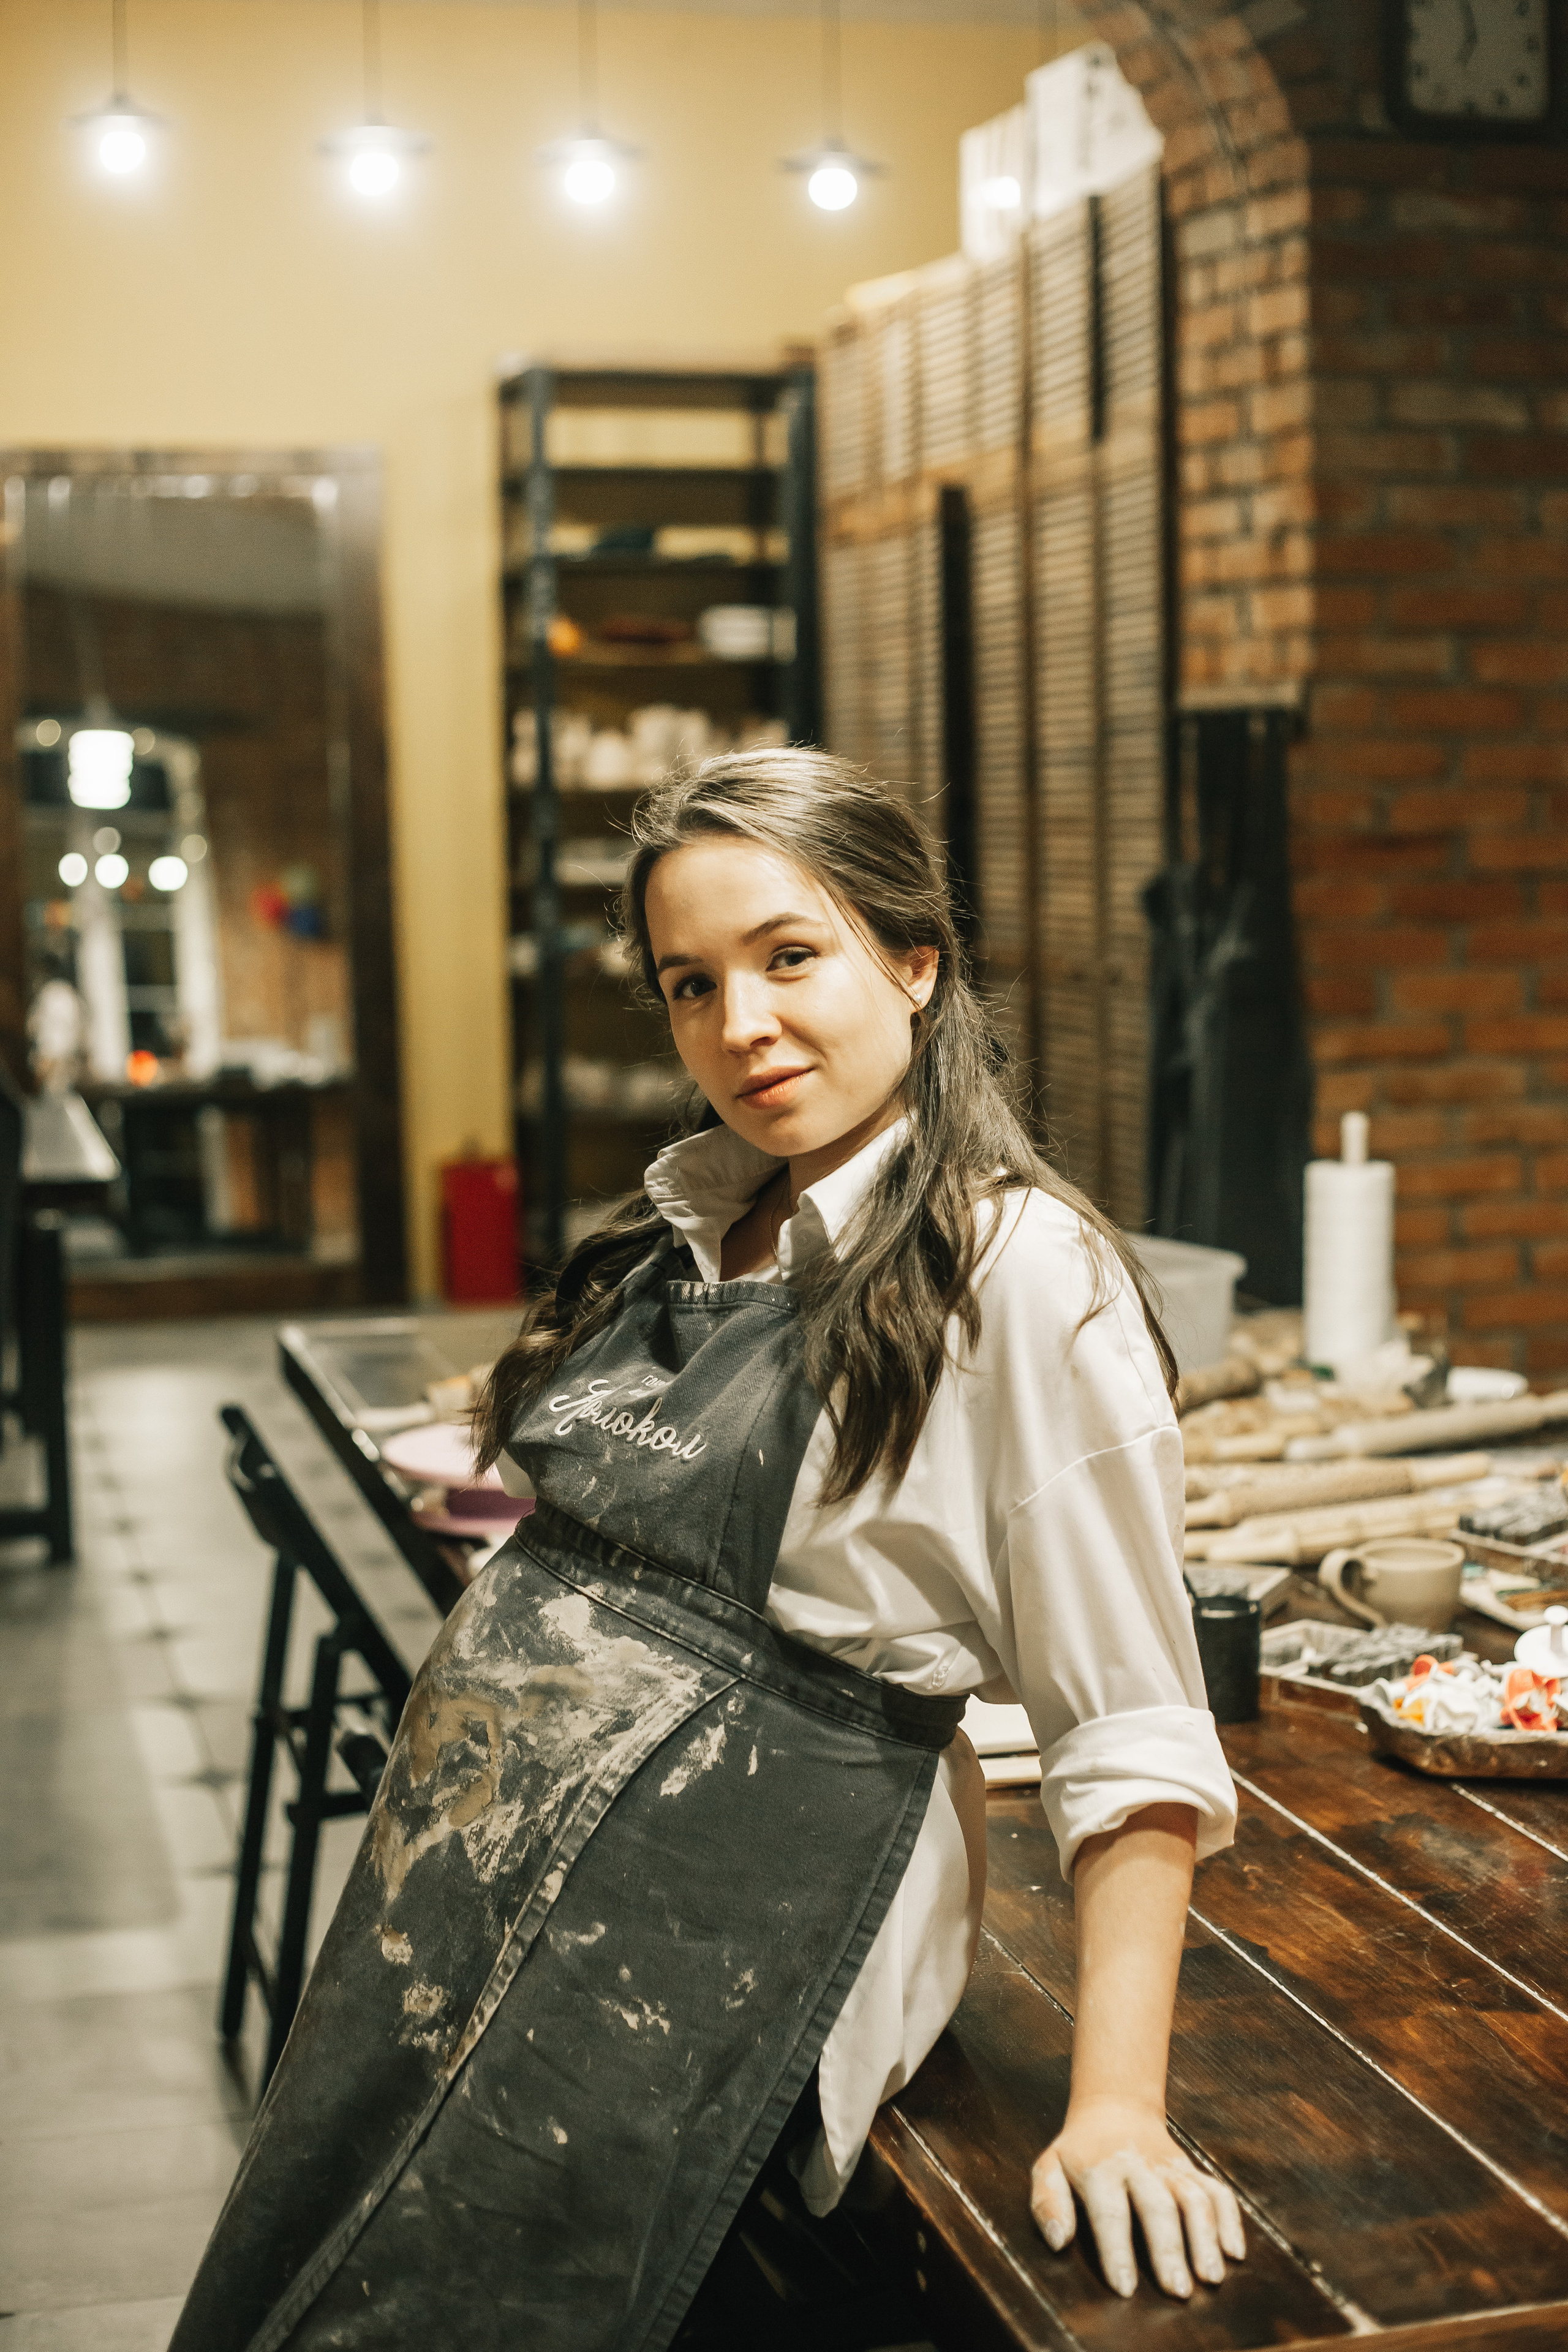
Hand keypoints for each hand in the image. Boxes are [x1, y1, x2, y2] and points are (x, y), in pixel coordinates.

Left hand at [1030, 2098, 1245, 2299]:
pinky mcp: (1192, 2170)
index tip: (1124, 2288)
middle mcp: (1139, 2166)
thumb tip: (1058, 2242)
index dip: (1117, 2250)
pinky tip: (1234, 2253)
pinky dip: (1230, 2220)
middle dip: (1168, 2250)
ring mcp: (1170, 2166)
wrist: (1115, 2108)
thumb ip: (1047, 2202)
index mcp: (1100, 2168)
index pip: (1110, 2211)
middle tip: (1178, 2292)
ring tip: (1211, 2278)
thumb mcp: (1049, 2167)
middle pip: (1158, 2207)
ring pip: (1194, 2199)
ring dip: (1205, 2238)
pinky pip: (1217, 2191)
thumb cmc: (1078, 2152)